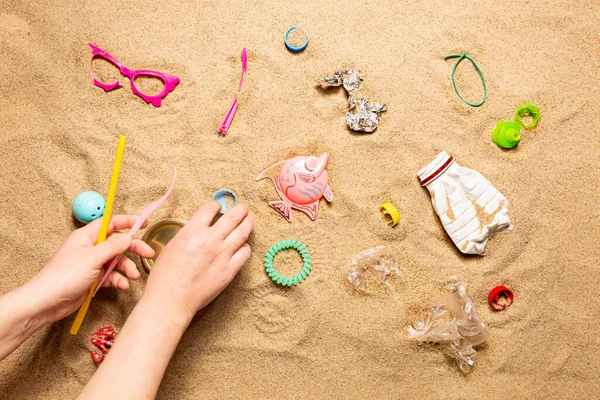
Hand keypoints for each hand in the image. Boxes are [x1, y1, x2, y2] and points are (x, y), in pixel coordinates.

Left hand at [27, 215, 154, 322]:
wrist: (47, 302)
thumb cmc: (64, 276)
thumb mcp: (92, 258)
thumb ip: (113, 247)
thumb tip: (128, 237)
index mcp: (87, 237)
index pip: (110, 223)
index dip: (127, 222)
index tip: (144, 224)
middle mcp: (90, 248)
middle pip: (117, 243)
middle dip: (133, 248)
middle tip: (148, 253)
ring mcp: (92, 263)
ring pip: (117, 261)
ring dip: (127, 268)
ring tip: (134, 277)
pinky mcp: (93, 278)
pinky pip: (111, 275)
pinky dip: (118, 280)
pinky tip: (122, 286)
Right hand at [144, 202, 252, 320]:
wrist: (170, 300)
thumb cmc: (165, 276)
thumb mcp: (172, 245)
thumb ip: (189, 234)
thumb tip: (201, 228)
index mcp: (192, 231)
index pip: (211, 208)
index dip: (217, 205)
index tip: (219, 206)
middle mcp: (210, 240)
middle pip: (234, 216)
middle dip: (241, 209)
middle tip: (244, 208)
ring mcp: (222, 255)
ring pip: (243, 232)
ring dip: (248, 222)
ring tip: (249, 220)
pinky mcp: (229, 271)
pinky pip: (245, 253)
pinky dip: (245, 246)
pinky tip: (243, 246)